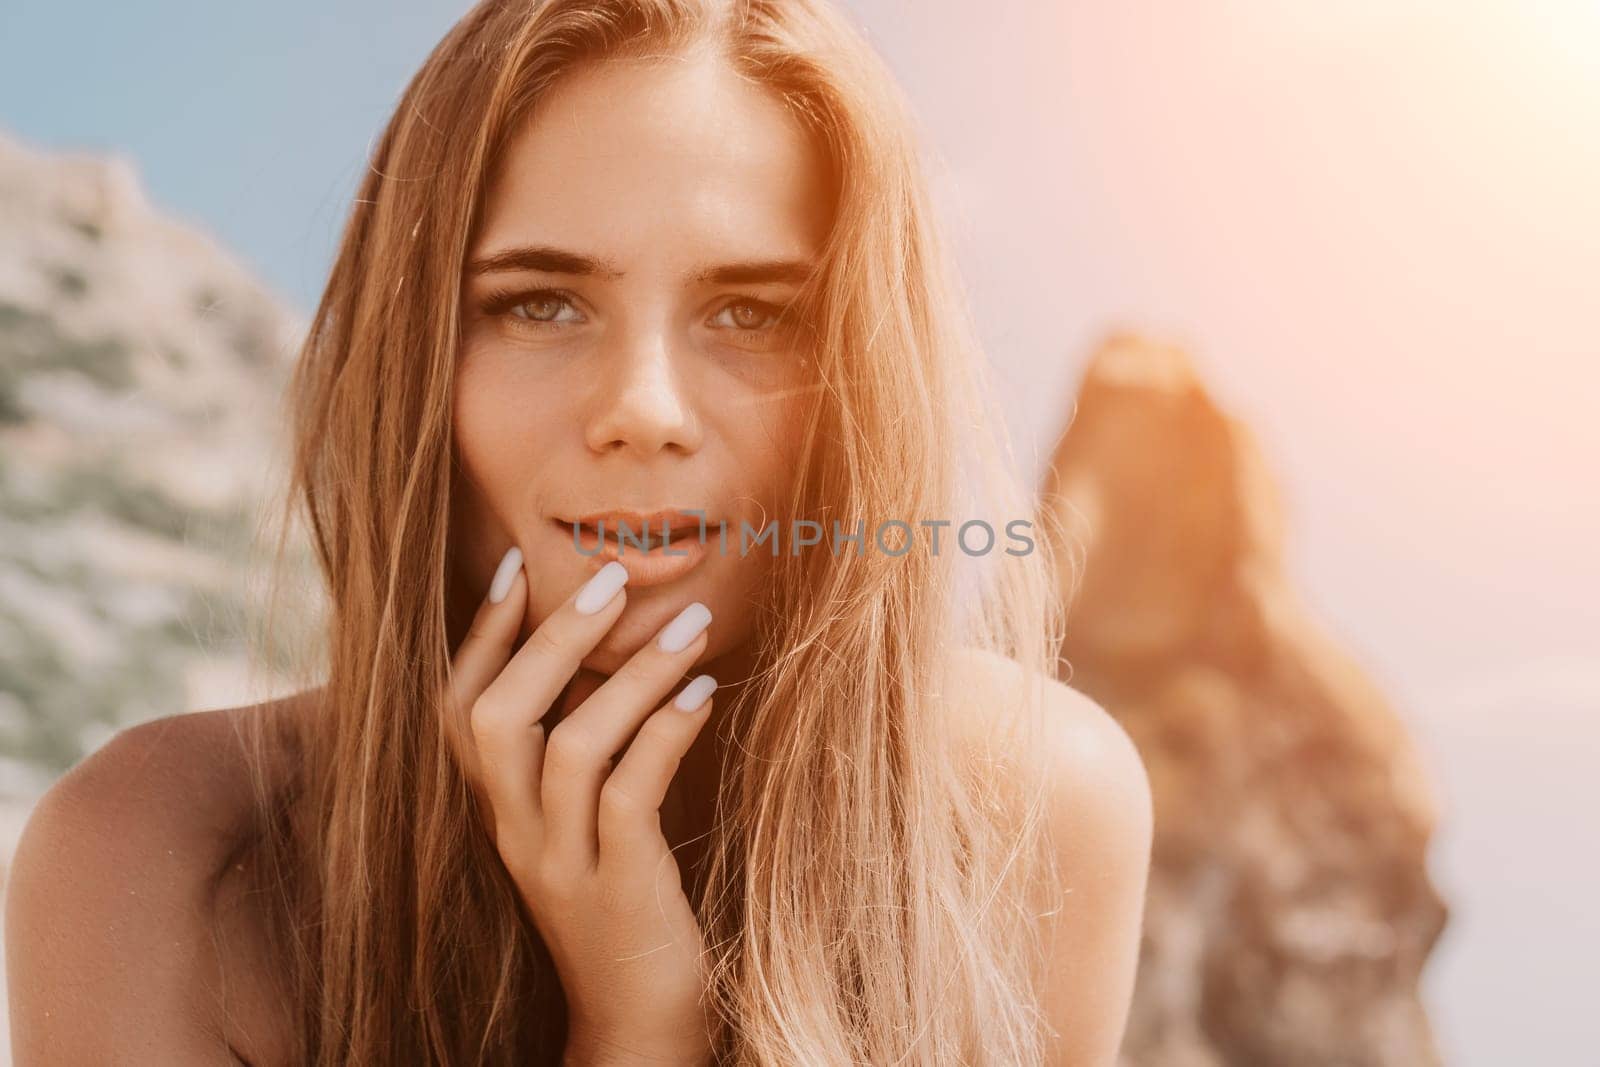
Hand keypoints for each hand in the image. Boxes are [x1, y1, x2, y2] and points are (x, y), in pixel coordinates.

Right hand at [447, 548, 718, 1063]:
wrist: (636, 1026)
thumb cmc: (622, 906)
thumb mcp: (580, 828)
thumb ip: (577, 756)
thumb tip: (608, 659)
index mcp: (497, 815)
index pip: (458, 712)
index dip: (479, 636)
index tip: (516, 564)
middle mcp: (513, 837)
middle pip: (495, 719)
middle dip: (550, 639)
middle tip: (610, 579)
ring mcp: (561, 866)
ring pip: (569, 748)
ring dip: (631, 675)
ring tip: (689, 624)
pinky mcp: (617, 890)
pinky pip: (630, 793)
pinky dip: (666, 731)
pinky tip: (705, 692)